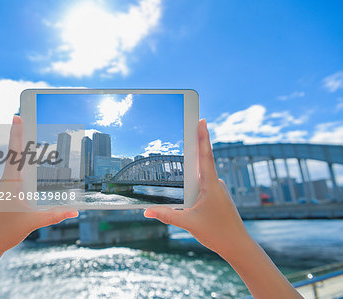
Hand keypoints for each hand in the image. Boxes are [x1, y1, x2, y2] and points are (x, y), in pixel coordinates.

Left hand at [0, 115, 77, 255]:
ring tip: (34, 162)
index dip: (17, 134)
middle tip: (28, 126)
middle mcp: (3, 183)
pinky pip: (11, 184)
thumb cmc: (3, 233)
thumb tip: (75, 211)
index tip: (17, 116)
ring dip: (24, 170)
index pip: (15, 153)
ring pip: (15, 175)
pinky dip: (20, 182)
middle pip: (16, 159)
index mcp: (10, 183)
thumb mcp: (33, 222)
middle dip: (24, 146)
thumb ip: (54, 215)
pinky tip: (25, 190)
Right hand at [144, 119, 248, 257]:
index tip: (202, 120)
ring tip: (186, 151)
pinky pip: (205, 182)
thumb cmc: (217, 234)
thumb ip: (166, 215)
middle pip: (203, 159)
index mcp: (211, 184)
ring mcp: (218, 189)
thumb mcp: (188, 224)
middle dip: (196, 142)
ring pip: (202, 174)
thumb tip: (147, 211)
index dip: (203, 136)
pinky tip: (190, 182)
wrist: (238, 246)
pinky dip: (196, 179)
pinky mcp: (218, 196)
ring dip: (194, 165)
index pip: (205, 155)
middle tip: (191, 123)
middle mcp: (216, 183)